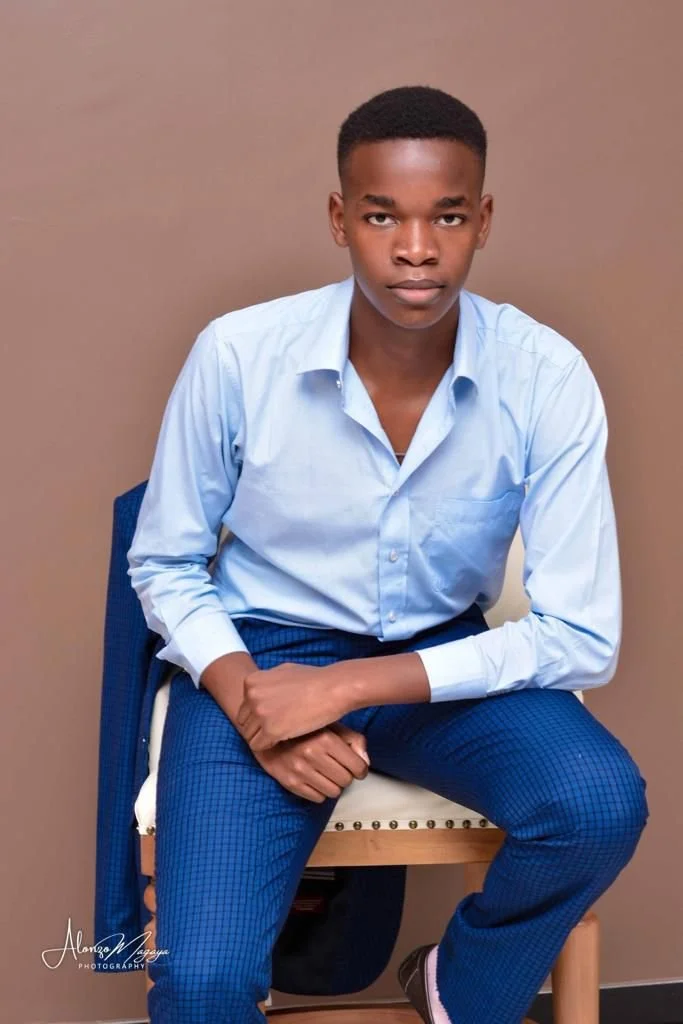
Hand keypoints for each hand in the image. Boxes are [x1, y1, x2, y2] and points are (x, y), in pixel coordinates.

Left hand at [235, 660, 357, 751]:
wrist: (333, 688)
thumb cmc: (313, 679)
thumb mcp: (284, 670)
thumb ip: (268, 681)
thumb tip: (260, 688)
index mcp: (252, 681)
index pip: (244, 707)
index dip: (258, 715)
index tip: (273, 717)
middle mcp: (252, 696)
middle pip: (244, 722)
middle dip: (258, 727)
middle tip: (277, 728)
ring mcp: (260, 713)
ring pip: (250, 736)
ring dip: (264, 737)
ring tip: (281, 735)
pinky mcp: (270, 730)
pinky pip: (258, 746)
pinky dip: (270, 746)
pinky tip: (284, 740)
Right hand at [251, 723, 370, 802]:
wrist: (265, 731)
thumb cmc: (302, 728)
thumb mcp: (331, 725)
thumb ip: (353, 740)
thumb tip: (365, 761)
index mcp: (326, 739)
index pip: (358, 767)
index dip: (361, 769)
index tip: (357, 767)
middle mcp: (312, 754)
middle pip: (346, 780)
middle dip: (346, 776)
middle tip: (339, 768)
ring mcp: (300, 770)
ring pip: (334, 792)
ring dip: (334, 785)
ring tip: (326, 773)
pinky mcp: (290, 782)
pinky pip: (317, 798)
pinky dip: (320, 791)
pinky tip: (315, 779)